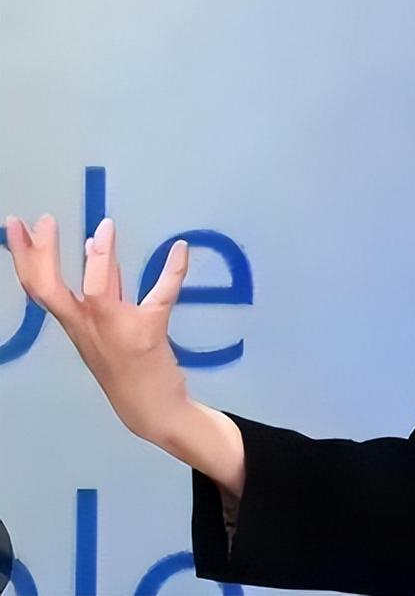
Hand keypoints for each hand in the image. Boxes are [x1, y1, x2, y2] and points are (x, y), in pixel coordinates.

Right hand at [3, 214, 192, 443]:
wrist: (151, 407)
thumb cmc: (128, 364)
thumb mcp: (108, 323)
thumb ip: (105, 287)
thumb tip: (97, 247)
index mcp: (75, 323)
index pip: (39, 287)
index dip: (27, 256)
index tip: (21, 226)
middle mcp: (86, 327)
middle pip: (49, 289)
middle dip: (43, 253)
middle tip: (42, 219)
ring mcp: (115, 331)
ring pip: (97, 290)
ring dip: (101, 256)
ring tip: (105, 225)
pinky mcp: (148, 332)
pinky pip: (162, 294)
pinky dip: (173, 269)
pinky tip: (180, 249)